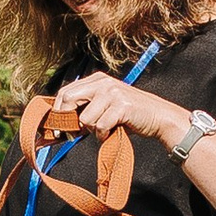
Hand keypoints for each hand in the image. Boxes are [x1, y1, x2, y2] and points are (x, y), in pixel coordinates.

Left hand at [52, 73, 188, 148]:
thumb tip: (60, 125)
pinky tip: (113, 131)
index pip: (66, 92)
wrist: (158, 117)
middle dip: (68, 121)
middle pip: (69, 100)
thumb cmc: (129, 115)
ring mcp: (112, 92)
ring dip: (93, 130)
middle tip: (73, 135)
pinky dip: (104, 135)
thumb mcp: (105, 106)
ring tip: (106, 128)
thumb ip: (85, 109)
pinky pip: (100, 126)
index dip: (58, 112)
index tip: (57, 129)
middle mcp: (103, 83)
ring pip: (85, 118)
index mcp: (97, 80)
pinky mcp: (121, 105)